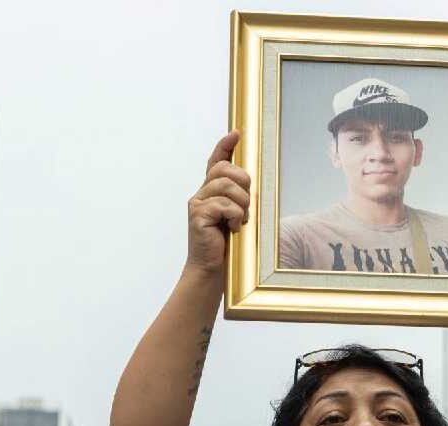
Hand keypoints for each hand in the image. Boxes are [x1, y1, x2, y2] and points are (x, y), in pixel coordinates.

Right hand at [186, 131, 250, 275]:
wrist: (212, 270)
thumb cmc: (226, 246)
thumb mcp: (235, 217)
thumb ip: (239, 199)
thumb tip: (250, 186)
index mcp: (210, 192)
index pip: (215, 162)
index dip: (225, 146)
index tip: (236, 134)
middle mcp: (201, 194)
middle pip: (224, 170)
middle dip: (243, 182)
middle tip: (246, 204)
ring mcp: (197, 204)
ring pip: (226, 186)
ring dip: (241, 203)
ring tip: (239, 220)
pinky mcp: (197, 215)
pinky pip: (224, 205)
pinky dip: (235, 216)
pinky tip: (233, 228)